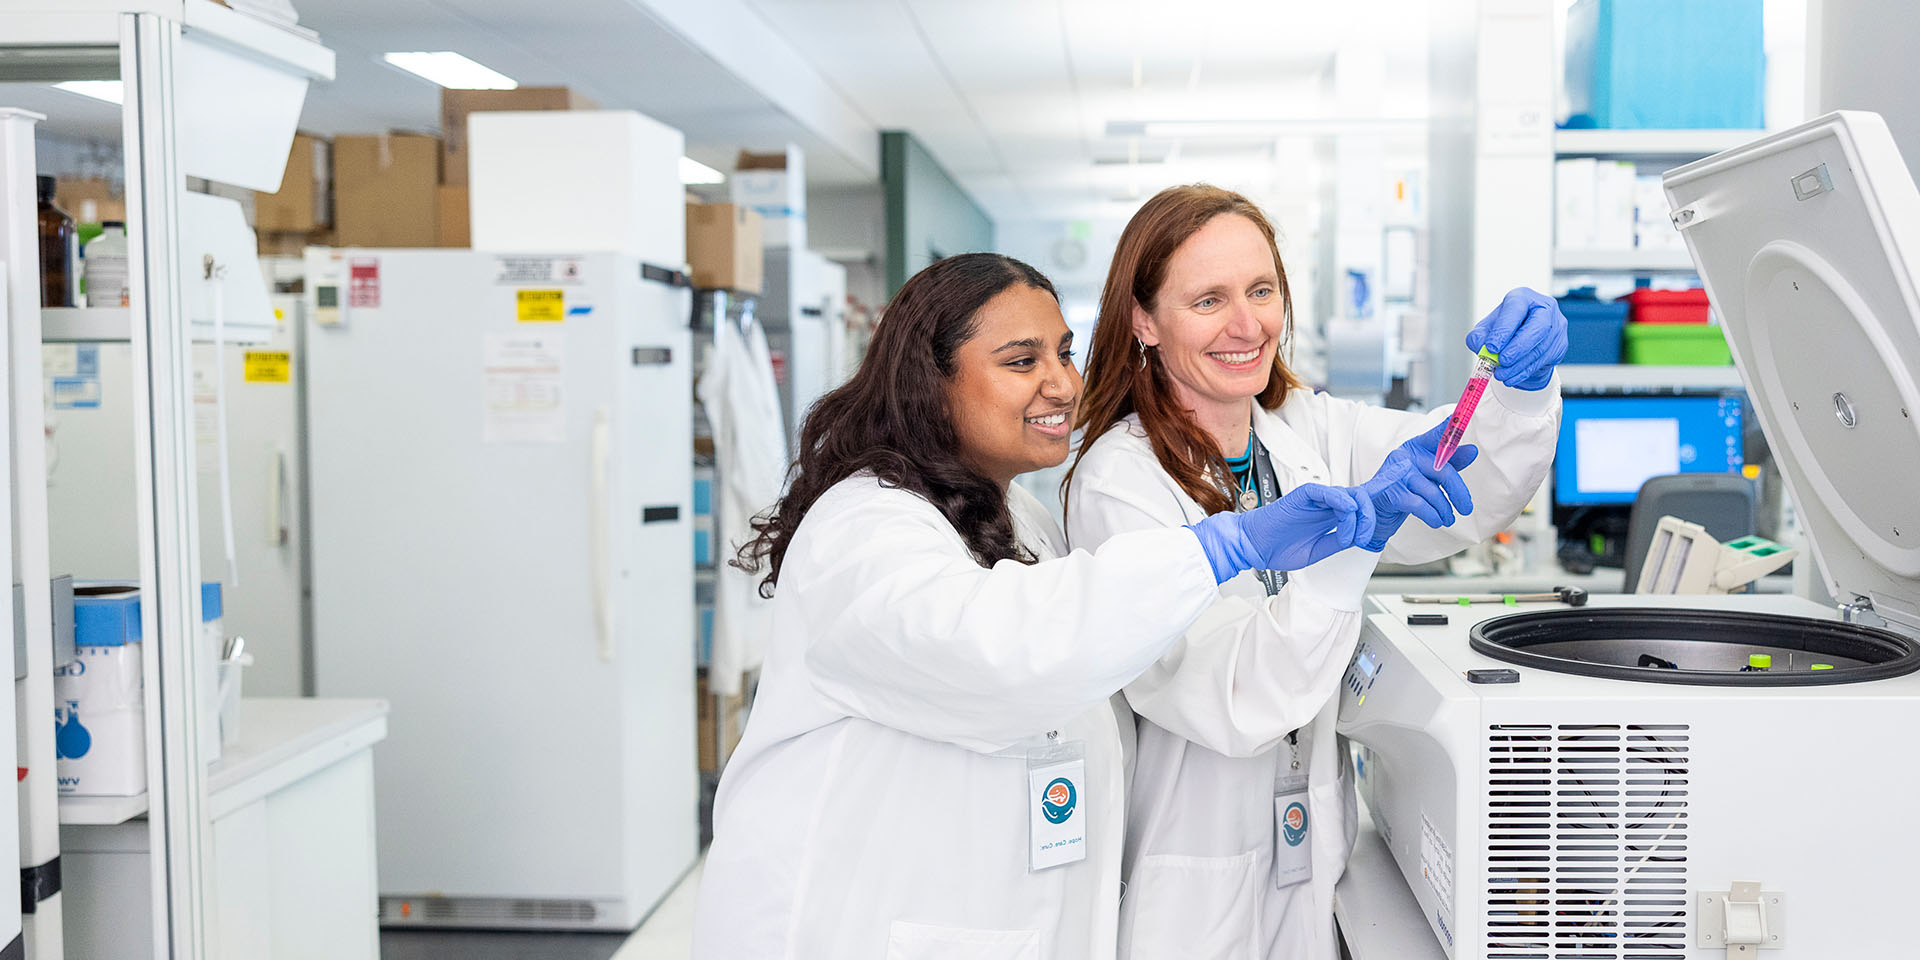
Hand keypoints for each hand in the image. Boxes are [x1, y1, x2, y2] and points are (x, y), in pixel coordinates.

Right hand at [1186, 484, 1374, 583]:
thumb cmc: (1278, 548)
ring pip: (1352, 495)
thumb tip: (1359, 537)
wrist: (1254, 546)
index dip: (1375, 508)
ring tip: (1351, 536)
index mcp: (1331, 515)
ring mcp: (1317, 498)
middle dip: (1372, 514)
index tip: (1380, 523)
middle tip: (1367, 535)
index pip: (1361, 506)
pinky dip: (1343, 505)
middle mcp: (1326, 504)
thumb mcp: (1319, 551)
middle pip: (1362, 497)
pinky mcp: (1305, 494)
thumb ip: (1338, 541)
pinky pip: (1331, 493)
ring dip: (1360, 516)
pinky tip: (1344, 520)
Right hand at [1359, 420, 1478, 551]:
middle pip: (1442, 469)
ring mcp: (1396, 474)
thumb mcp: (1427, 477)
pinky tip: (1436, 521)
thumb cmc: (1401, 492)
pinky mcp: (1391, 493)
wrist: (1371, 515)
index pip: (1436, 436)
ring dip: (1444, 510)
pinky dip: (1433, 516)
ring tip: (1447, 518)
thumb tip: (1471, 450)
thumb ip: (1448, 464)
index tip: (1459, 416)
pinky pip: (1421, 505)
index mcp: (1414, 448)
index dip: (1448, 428)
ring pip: (1433, 491)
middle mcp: (1404, 457)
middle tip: (1466, 508)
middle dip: (1458, 493)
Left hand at [1466, 287, 1567, 390]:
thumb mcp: (1486, 330)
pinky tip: (1511, 378)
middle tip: (1502, 361)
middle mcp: (1544, 308)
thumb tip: (1480, 345)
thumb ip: (1478, 336)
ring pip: (1541, 348)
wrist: (1522, 343)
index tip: (1491, 347)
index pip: (1516, 308)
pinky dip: (1525, 371)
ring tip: (1501, 374)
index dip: (1504, 328)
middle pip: (1538, 326)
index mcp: (1523, 297)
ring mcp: (1556, 326)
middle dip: (1518, 347)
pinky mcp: (1560, 344)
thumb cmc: (1504, 330)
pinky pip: (1544, 360)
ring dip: (1519, 364)